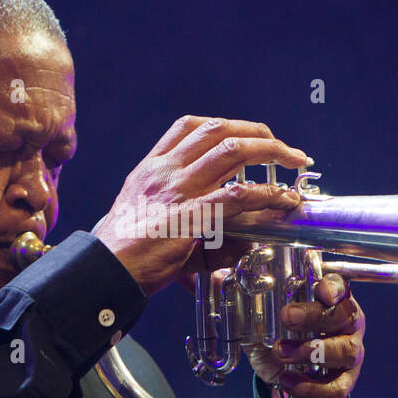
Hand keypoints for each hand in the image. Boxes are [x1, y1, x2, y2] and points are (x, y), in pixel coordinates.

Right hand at [93, 116, 309, 296]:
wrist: (104, 272)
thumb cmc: (124, 253)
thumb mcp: (153, 222)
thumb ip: (193, 219)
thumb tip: (242, 234)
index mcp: (151, 168)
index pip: (189, 126)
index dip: (225, 125)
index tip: (247, 134)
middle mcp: (165, 171)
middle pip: (218, 130)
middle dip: (257, 133)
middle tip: (282, 147)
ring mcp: (178, 190)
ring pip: (233, 151)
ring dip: (271, 152)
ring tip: (293, 161)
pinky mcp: (192, 216)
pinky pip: (238, 195)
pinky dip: (267, 194)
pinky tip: (282, 199)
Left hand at [244, 272, 365, 397]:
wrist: (285, 367)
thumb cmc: (280, 331)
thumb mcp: (262, 312)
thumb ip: (247, 294)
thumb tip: (220, 277)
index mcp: (330, 298)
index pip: (341, 286)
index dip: (333, 287)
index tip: (319, 290)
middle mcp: (346, 323)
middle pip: (345, 316)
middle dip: (314, 317)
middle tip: (286, 317)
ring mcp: (349, 352)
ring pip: (347, 352)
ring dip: (312, 352)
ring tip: (281, 353)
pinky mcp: (344, 381)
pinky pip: (337, 390)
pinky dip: (312, 389)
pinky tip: (288, 381)